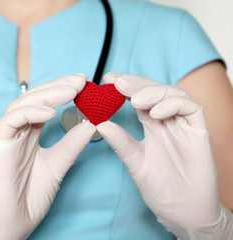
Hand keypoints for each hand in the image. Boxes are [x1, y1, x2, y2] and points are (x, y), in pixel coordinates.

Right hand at [0, 74, 95, 239]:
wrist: (11, 224)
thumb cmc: (30, 197)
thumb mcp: (58, 165)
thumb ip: (72, 144)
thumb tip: (92, 124)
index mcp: (30, 135)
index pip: (45, 105)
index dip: (63, 92)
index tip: (84, 84)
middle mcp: (18, 132)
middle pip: (34, 99)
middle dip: (57, 87)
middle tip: (81, 80)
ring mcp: (6, 138)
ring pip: (21, 105)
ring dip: (46, 95)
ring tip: (71, 90)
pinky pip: (10, 121)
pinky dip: (30, 112)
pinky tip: (50, 112)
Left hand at [96, 73, 232, 239]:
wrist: (182, 213)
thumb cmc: (160, 188)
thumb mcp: (134, 162)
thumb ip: (121, 142)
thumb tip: (99, 123)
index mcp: (152, 126)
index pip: (139, 98)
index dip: (125, 87)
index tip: (107, 79)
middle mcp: (168, 122)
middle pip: (155, 91)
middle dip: (136, 84)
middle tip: (117, 82)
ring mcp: (184, 126)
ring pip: (174, 94)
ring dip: (154, 92)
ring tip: (135, 100)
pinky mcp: (199, 134)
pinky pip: (192, 109)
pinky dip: (173, 105)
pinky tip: (155, 113)